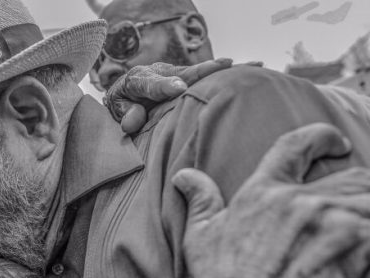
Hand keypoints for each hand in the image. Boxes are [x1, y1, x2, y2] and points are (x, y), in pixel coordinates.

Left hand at [104, 58, 261, 133]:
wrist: (124, 94)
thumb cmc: (122, 106)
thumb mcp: (116, 111)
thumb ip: (125, 115)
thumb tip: (134, 119)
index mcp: (138, 80)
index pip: (152, 83)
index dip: (165, 86)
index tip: (179, 88)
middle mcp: (160, 72)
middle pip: (184, 72)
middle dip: (205, 69)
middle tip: (225, 65)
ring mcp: (176, 74)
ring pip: (200, 72)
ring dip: (224, 69)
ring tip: (252, 65)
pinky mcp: (188, 78)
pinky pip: (207, 76)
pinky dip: (228, 73)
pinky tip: (252, 69)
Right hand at [174, 123, 369, 277]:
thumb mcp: (200, 238)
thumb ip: (200, 201)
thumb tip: (184, 176)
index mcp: (264, 191)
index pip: (297, 146)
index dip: (323, 138)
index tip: (339, 143)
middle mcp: (300, 199)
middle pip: (358, 176)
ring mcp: (331, 219)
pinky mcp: (357, 246)